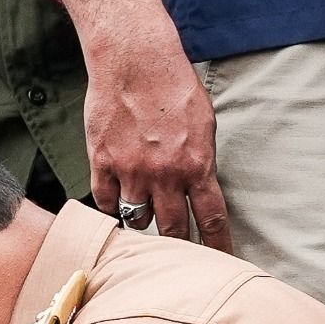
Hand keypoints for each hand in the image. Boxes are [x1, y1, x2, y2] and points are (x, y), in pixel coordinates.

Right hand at [85, 23, 229, 249]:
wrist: (134, 61)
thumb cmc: (172, 85)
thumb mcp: (204, 122)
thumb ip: (201, 158)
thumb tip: (199, 184)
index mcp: (197, 164)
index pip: (211, 218)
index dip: (217, 245)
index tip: (222, 262)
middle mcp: (165, 175)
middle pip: (174, 228)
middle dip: (178, 244)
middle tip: (178, 253)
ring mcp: (131, 172)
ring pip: (137, 219)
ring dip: (143, 220)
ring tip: (144, 212)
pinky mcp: (103, 164)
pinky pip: (107, 201)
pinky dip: (113, 205)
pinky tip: (118, 199)